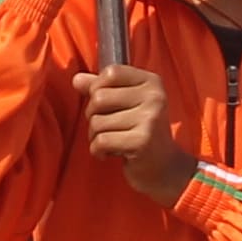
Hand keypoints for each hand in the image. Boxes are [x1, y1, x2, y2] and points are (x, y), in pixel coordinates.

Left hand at [78, 63, 194, 204]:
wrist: (165, 168)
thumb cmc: (141, 132)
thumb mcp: (125, 105)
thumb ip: (101, 89)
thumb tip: (76, 79)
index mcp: (152, 82)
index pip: (111, 72)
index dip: (97, 88)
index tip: (105, 106)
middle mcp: (154, 97)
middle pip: (99, 97)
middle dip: (93, 116)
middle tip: (107, 129)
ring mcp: (150, 119)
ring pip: (97, 121)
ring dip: (95, 136)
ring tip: (111, 143)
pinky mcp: (142, 141)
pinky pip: (101, 141)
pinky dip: (98, 151)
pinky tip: (109, 154)